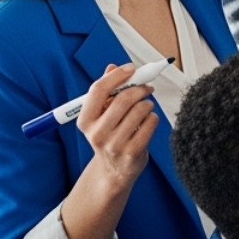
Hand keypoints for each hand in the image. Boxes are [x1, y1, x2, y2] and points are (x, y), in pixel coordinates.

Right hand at [75, 64, 157, 190]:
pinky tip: (148, 122)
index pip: (98, 90)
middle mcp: (97, 133)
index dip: (117, 76)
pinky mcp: (132, 152)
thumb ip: (106, 91)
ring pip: (140, 110)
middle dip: (139, 88)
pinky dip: (153, 118)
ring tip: (145, 107)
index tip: (131, 68)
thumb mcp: (101, 116)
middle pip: (123, 99)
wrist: (113, 171)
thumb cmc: (109, 136)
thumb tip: (113, 67)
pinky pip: (150, 123)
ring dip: (147, 104)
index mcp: (85, 121)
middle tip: (146, 87)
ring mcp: (114, 144)